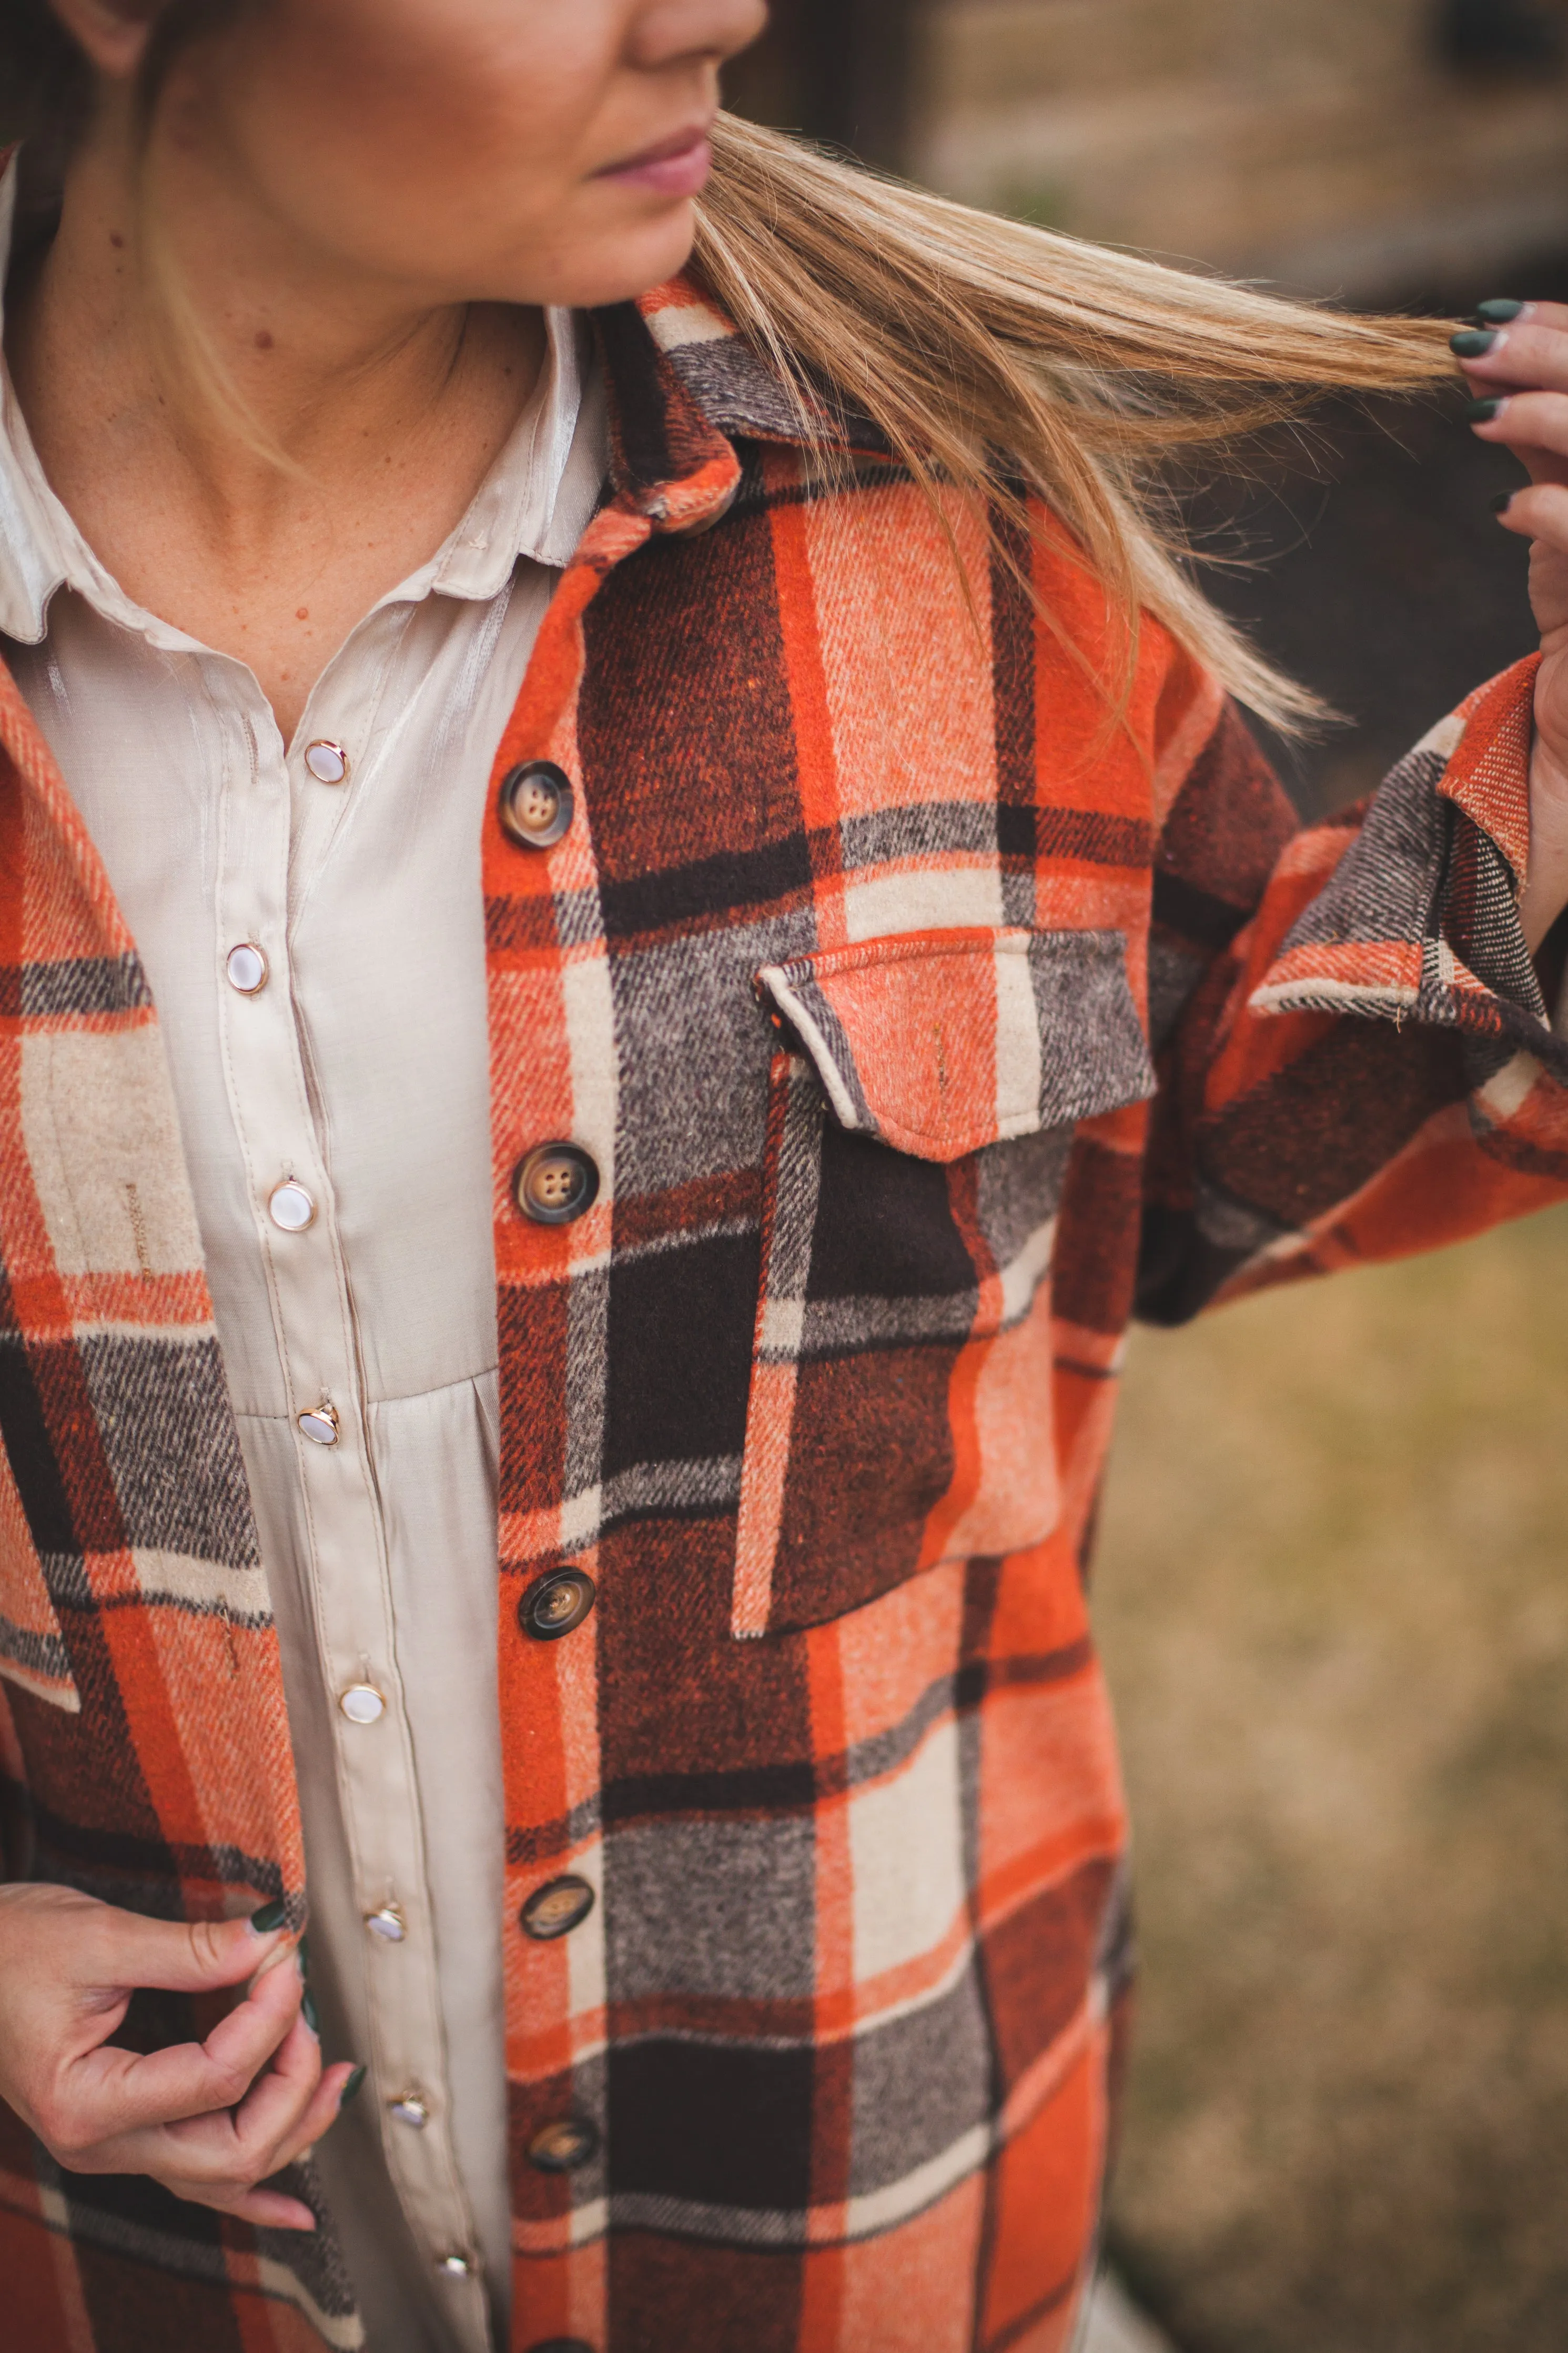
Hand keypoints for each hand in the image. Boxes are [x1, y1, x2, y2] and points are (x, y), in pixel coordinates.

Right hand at [0, 1883, 357, 2230]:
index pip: (214, 2078)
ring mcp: (114, 2149)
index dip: (268, 2015)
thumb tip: (273, 1941)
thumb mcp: (99, 1937)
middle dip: (292, 2079)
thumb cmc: (10, 1948)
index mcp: (86, 2102)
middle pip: (232, 2148)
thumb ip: (193, 1949)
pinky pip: (200, 2184)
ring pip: (226, 2174)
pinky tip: (297, 2212)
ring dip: (292, 2125)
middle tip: (306, 2001)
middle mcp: (101, 2145)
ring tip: (339, 2075)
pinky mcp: (128, 2134)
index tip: (284, 1954)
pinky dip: (255, 2197)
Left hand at [1456, 301, 1567, 950]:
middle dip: (1563, 360)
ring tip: (1482, 415)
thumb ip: (1551, 479)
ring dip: (1556, 424)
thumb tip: (1494, 387)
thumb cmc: (1565, 690)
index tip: (1504, 325)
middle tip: (1477, 342)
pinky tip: (1505, 513)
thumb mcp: (1561, 564)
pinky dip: (1556, 518)